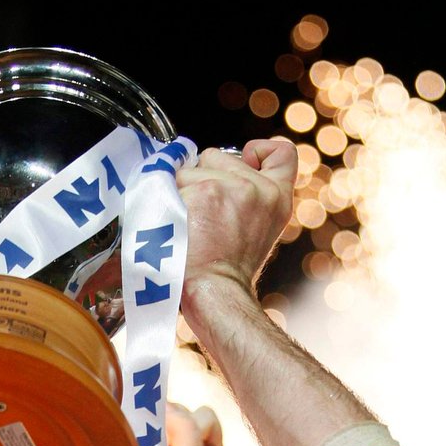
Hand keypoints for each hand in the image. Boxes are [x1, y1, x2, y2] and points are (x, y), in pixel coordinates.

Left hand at [177, 139, 296, 294]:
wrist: (213, 294)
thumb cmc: (226, 272)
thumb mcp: (256, 231)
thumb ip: (247, 200)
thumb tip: (217, 176)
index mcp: (276, 198)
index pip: (282, 152)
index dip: (259, 151)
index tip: (244, 160)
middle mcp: (257, 188)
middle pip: (216, 156)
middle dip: (203, 178)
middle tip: (203, 219)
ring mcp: (229, 187)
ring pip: (187, 170)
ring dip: (180, 193)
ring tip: (186, 226)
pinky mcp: (202, 192)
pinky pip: (168, 182)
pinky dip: (163, 202)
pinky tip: (171, 226)